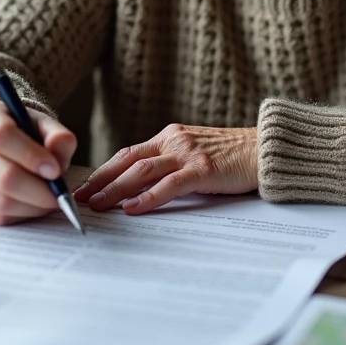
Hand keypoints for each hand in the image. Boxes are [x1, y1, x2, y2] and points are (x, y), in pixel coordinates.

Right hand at [0, 100, 76, 225]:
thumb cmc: (22, 132)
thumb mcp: (42, 125)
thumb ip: (58, 137)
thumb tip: (56, 164)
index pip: (2, 136)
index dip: (31, 156)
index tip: (55, 171)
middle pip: (3, 176)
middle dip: (38, 191)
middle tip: (59, 196)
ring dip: (31, 207)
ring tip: (48, 201)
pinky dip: (19, 216)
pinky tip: (30, 206)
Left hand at [73, 124, 257, 214]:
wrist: (267, 150)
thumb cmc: (233, 157)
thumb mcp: (195, 154)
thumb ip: (171, 165)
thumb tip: (141, 188)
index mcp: (169, 136)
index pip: (128, 154)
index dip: (104, 171)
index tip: (85, 186)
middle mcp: (174, 141)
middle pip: (127, 160)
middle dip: (100, 180)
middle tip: (79, 198)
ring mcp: (188, 153)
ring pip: (141, 171)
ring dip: (115, 189)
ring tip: (97, 204)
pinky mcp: (203, 169)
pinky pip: (169, 185)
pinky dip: (147, 197)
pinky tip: (132, 208)